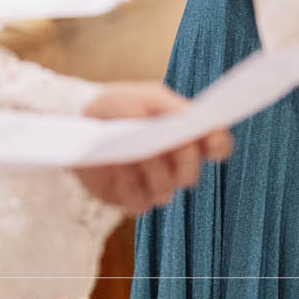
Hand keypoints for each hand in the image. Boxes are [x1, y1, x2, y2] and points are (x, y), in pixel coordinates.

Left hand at [72, 82, 233, 212]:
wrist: (80, 125)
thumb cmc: (119, 106)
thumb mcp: (145, 98)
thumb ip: (170, 108)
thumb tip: (187, 121)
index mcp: (186, 136)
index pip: (216, 146)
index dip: (217, 145)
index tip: (210, 138)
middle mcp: (175, 165)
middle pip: (191, 174)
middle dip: (180, 158)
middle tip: (167, 141)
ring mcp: (154, 185)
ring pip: (165, 190)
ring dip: (149, 169)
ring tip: (133, 151)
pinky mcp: (131, 200)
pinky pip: (139, 201)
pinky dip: (128, 181)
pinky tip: (117, 163)